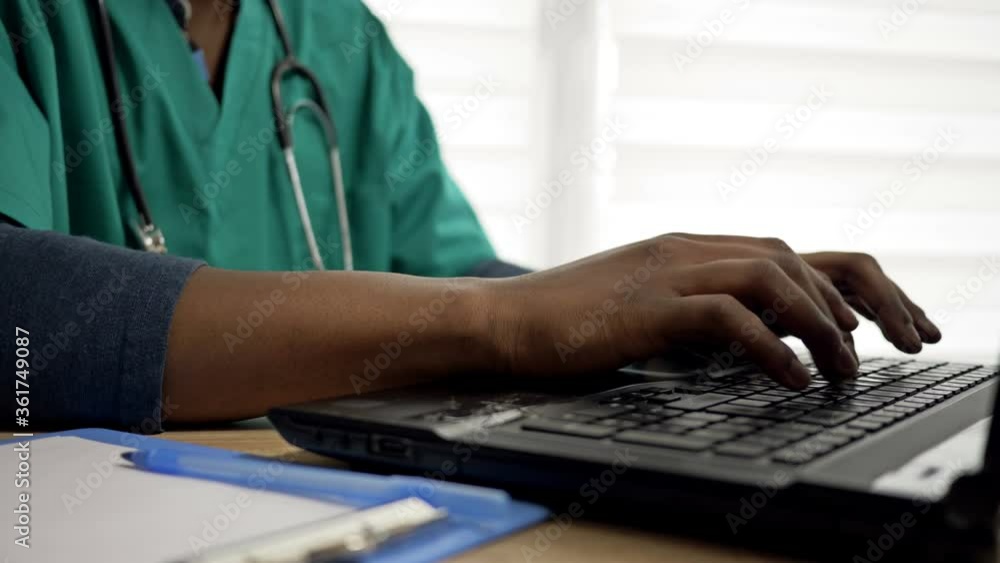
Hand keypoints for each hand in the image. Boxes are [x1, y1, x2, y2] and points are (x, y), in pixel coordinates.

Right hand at [488, 233, 939, 388]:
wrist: (503, 320)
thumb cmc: (569, 322)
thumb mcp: (645, 307)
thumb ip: (696, 309)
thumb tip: (755, 337)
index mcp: (688, 248)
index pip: (784, 250)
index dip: (838, 282)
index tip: (871, 323)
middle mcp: (686, 249)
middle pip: (792, 255)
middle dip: (850, 301)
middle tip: (878, 350)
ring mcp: (665, 273)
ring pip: (770, 276)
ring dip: (818, 323)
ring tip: (841, 368)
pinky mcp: (646, 307)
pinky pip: (727, 317)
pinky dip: (769, 345)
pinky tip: (788, 377)